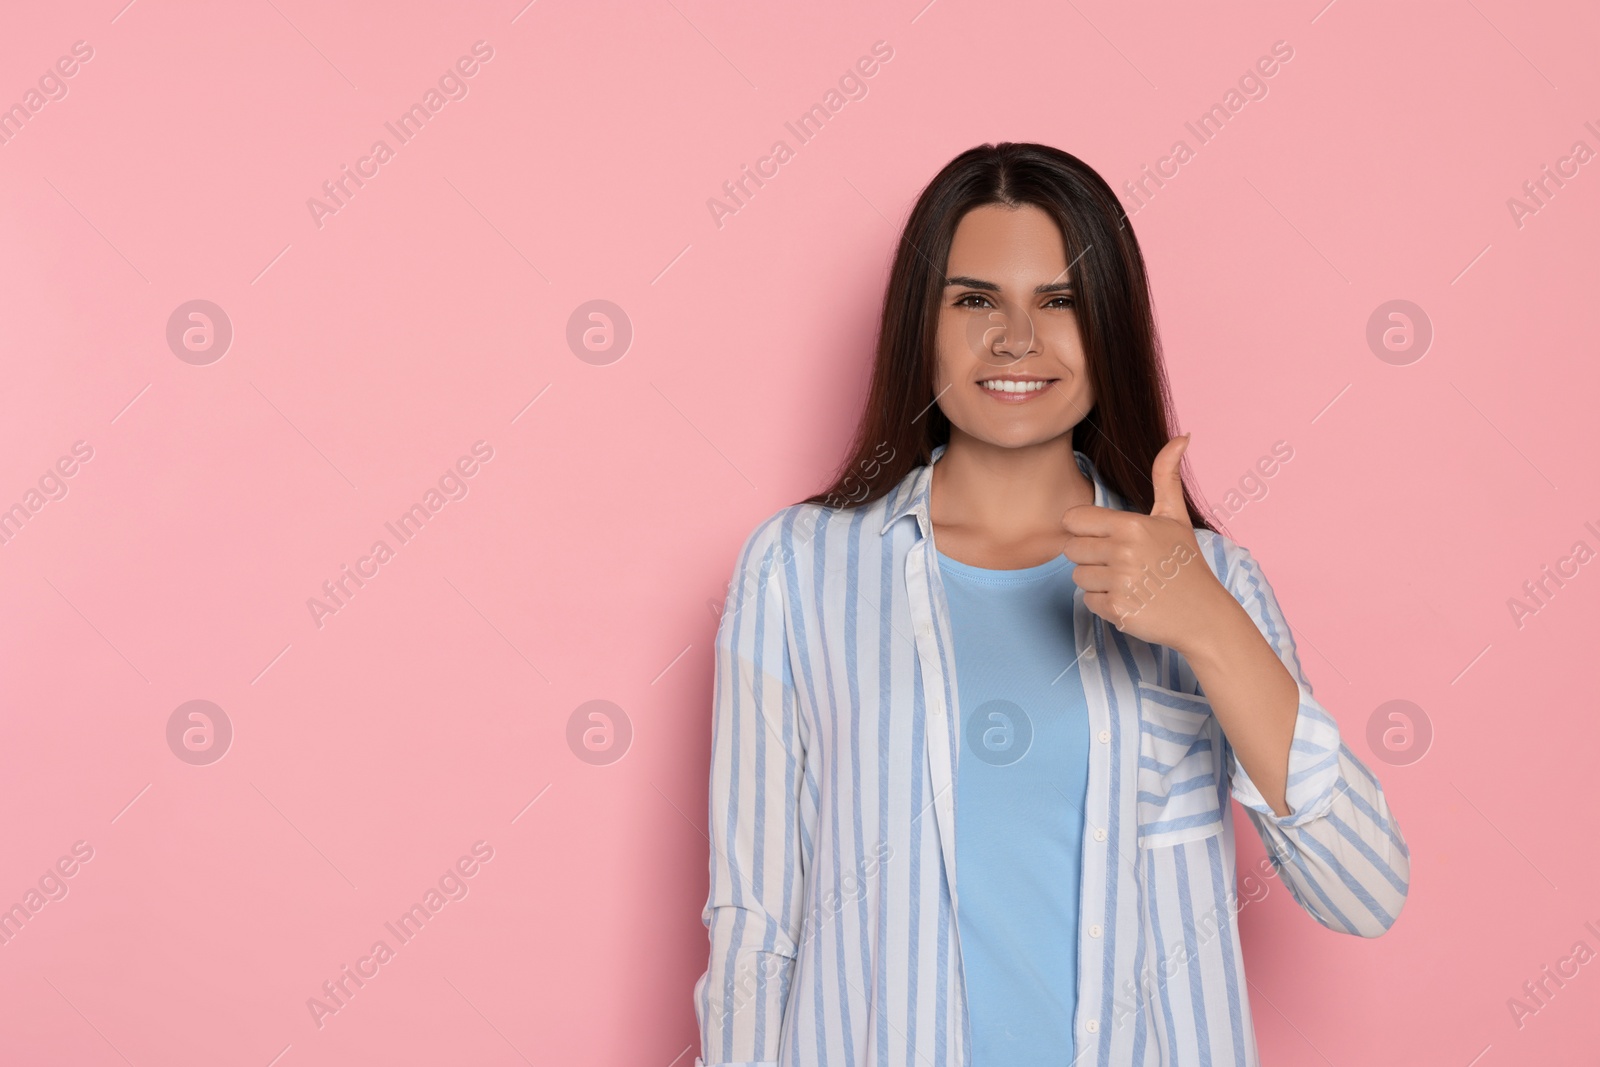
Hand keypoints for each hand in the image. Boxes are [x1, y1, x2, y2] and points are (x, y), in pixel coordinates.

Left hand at [1060, 434, 1230, 652]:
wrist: (1204, 615)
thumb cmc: (1186, 563)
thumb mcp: (1175, 517)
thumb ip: (1166, 476)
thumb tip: (1183, 436)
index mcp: (1131, 525)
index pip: (1073, 520)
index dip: (1085, 530)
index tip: (1105, 538)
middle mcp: (1123, 552)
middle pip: (1070, 550)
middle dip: (1090, 557)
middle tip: (1121, 563)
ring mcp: (1120, 582)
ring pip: (1077, 577)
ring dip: (1097, 581)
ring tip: (1129, 582)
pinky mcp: (1117, 610)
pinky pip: (1088, 601)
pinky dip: (1105, 604)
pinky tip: (1131, 600)